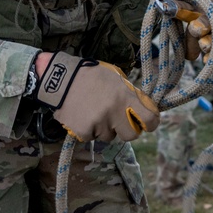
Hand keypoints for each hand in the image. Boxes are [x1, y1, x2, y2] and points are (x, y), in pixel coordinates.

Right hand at [35, 51, 158, 141]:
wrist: (61, 79)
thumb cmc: (91, 75)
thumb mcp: (116, 77)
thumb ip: (129, 94)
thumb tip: (142, 107)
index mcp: (125, 97)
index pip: (149, 119)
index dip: (151, 123)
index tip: (147, 123)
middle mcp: (114, 112)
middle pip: (131, 135)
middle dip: (126, 129)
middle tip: (118, 120)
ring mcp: (99, 123)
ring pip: (108, 136)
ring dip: (104, 128)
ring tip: (93, 111)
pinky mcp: (84, 131)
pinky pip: (92, 137)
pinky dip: (88, 129)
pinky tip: (82, 115)